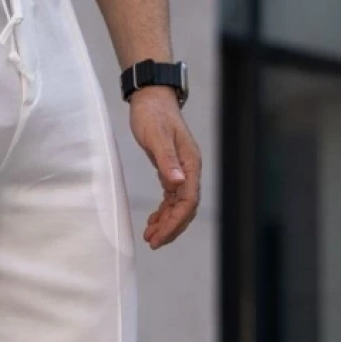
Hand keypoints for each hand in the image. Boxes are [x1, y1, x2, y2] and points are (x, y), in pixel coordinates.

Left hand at [130, 88, 201, 249]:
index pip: (187, 201)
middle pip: (185, 208)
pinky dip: (163, 211)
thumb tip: (177, 183)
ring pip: (178, 205)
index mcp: (190, 164)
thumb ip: (167, 161)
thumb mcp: (156, 137)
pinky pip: (171, 198)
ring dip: (166, 222)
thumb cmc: (153, 115)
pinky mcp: (171, 170)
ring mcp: (182, 170)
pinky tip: (152, 221)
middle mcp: (189, 169)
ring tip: (150, 237)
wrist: (151, 98)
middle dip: (171, 228)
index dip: (174, 222)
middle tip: (153, 243)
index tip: (159, 237)